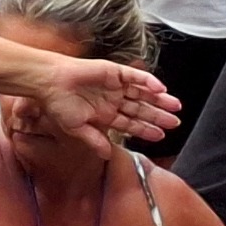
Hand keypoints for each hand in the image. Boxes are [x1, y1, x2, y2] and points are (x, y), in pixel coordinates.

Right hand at [34, 58, 182, 155]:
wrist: (49, 83)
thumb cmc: (57, 105)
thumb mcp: (77, 129)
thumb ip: (94, 140)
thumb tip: (107, 154)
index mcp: (104, 114)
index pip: (130, 123)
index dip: (146, 130)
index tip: (161, 136)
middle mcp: (112, 99)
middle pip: (140, 108)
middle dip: (158, 116)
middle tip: (176, 122)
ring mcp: (114, 85)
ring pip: (142, 92)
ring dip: (158, 99)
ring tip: (175, 106)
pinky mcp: (114, 71)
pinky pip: (135, 76)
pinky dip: (148, 81)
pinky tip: (160, 88)